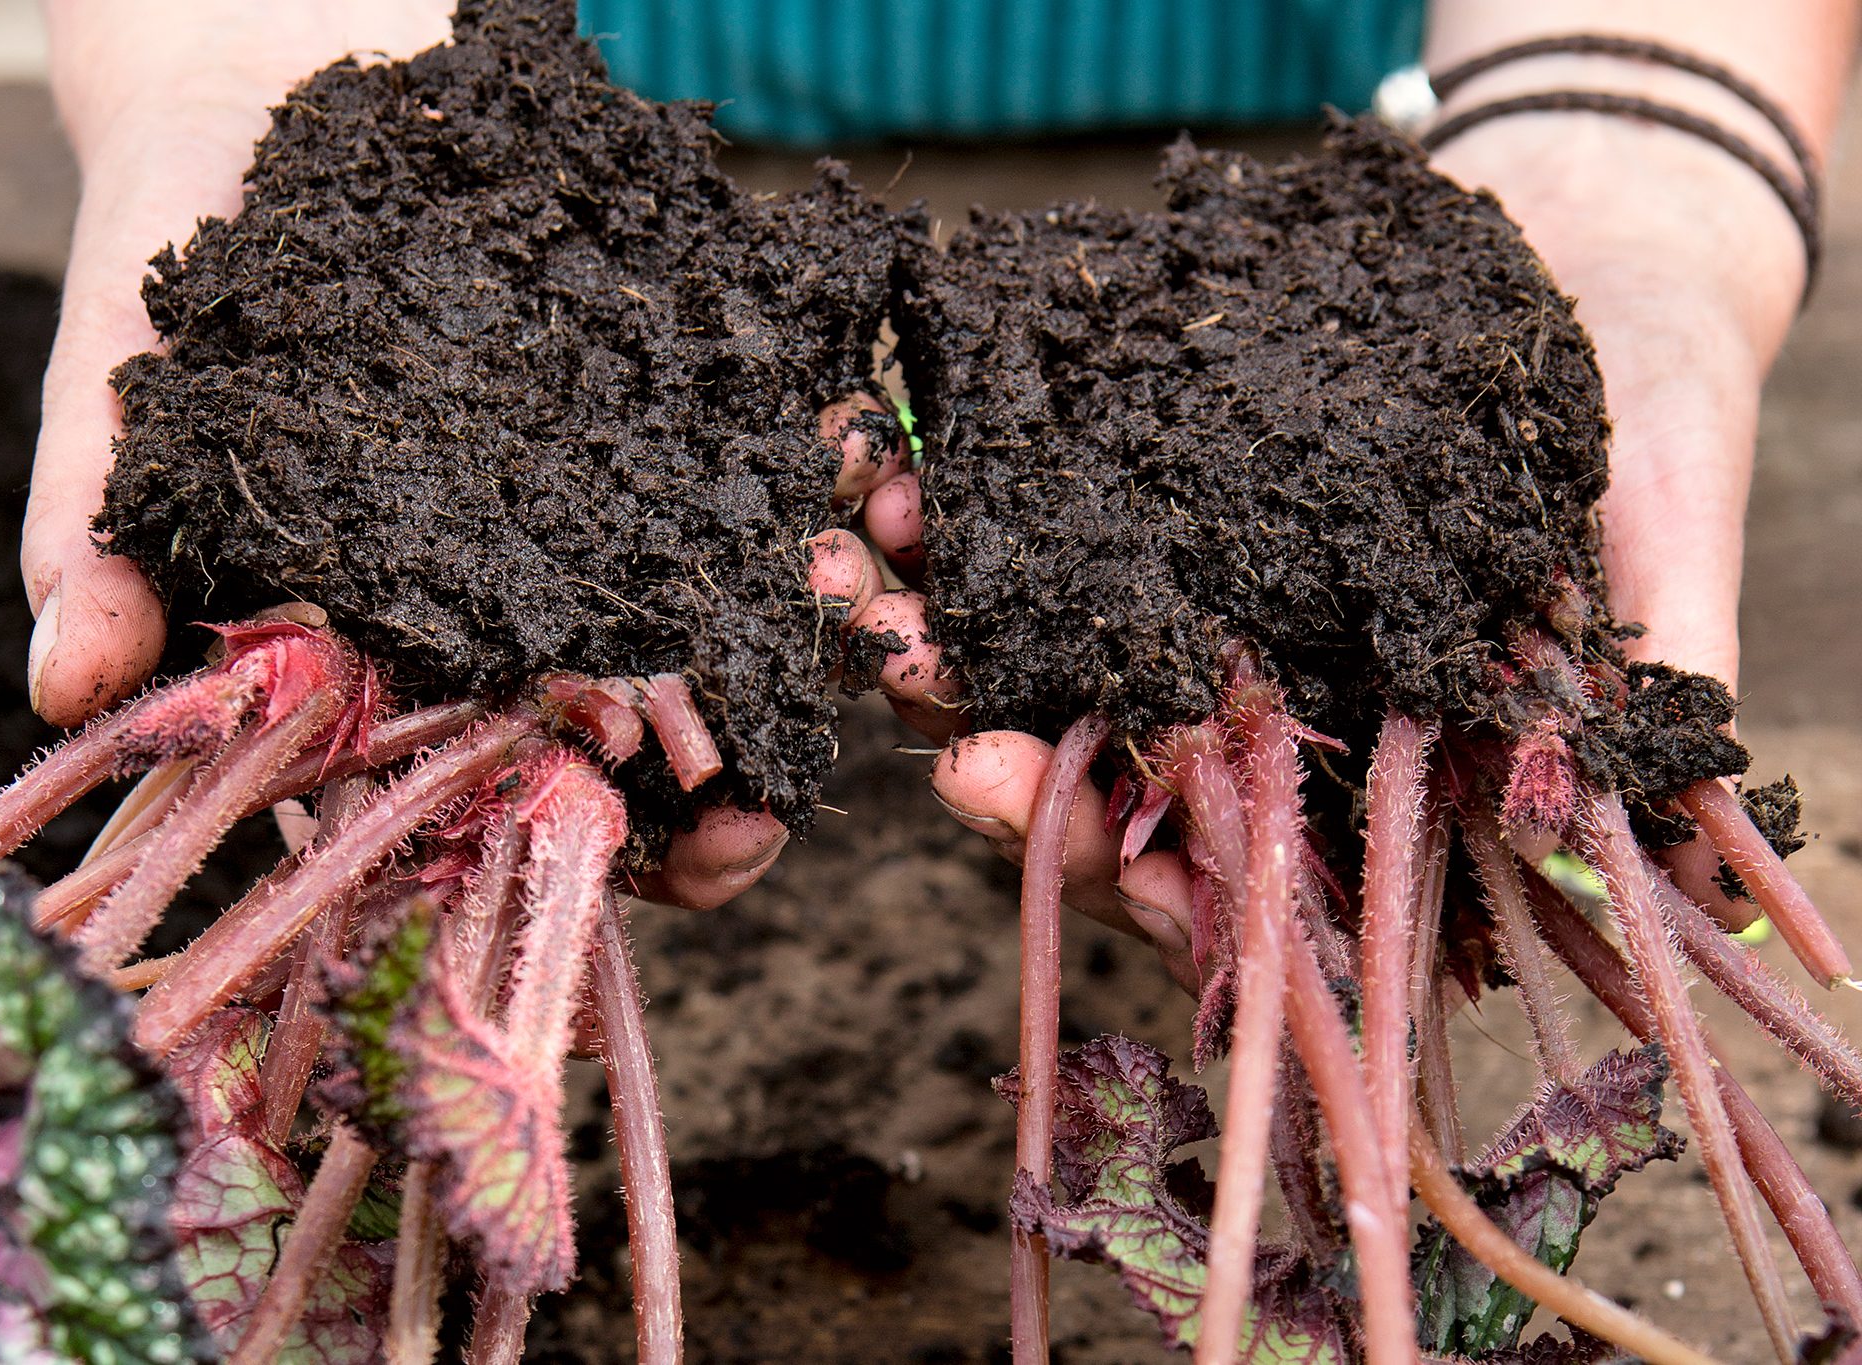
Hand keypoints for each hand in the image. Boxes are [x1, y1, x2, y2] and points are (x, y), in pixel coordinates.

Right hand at [31, 3, 904, 910]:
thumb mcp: (128, 386)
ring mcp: (593, 489)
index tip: (651, 882)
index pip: (475, 789)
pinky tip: (860, 479)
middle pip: (620, 732)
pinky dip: (817, 462)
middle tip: (775, 814)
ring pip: (713, 598)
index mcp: (387, 633)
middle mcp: (505, 585)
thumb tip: (58, 688)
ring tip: (847, 632)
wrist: (268, 74)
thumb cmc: (182, 248)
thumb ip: (97, 529)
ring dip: (790, 636)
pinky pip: (754, 434)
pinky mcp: (657, 380)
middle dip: (711, 788)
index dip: (560, 854)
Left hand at [883, 113, 1808, 938]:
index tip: (999, 789)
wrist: (1623, 280)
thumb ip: (1632, 692)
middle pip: (1105, 788)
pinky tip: (911, 477)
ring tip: (866, 561)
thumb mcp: (1665, 547)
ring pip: (1056, 673)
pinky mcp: (1169, 526)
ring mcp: (1214, 626)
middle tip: (894, 655)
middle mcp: (1279, 726)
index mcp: (1379, 783)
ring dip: (949, 632)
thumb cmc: (1659, 428)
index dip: (1115, 862)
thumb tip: (1641, 836)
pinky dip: (981, 525)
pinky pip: (1060, 548)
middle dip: (983, 738)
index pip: (1232, 877)